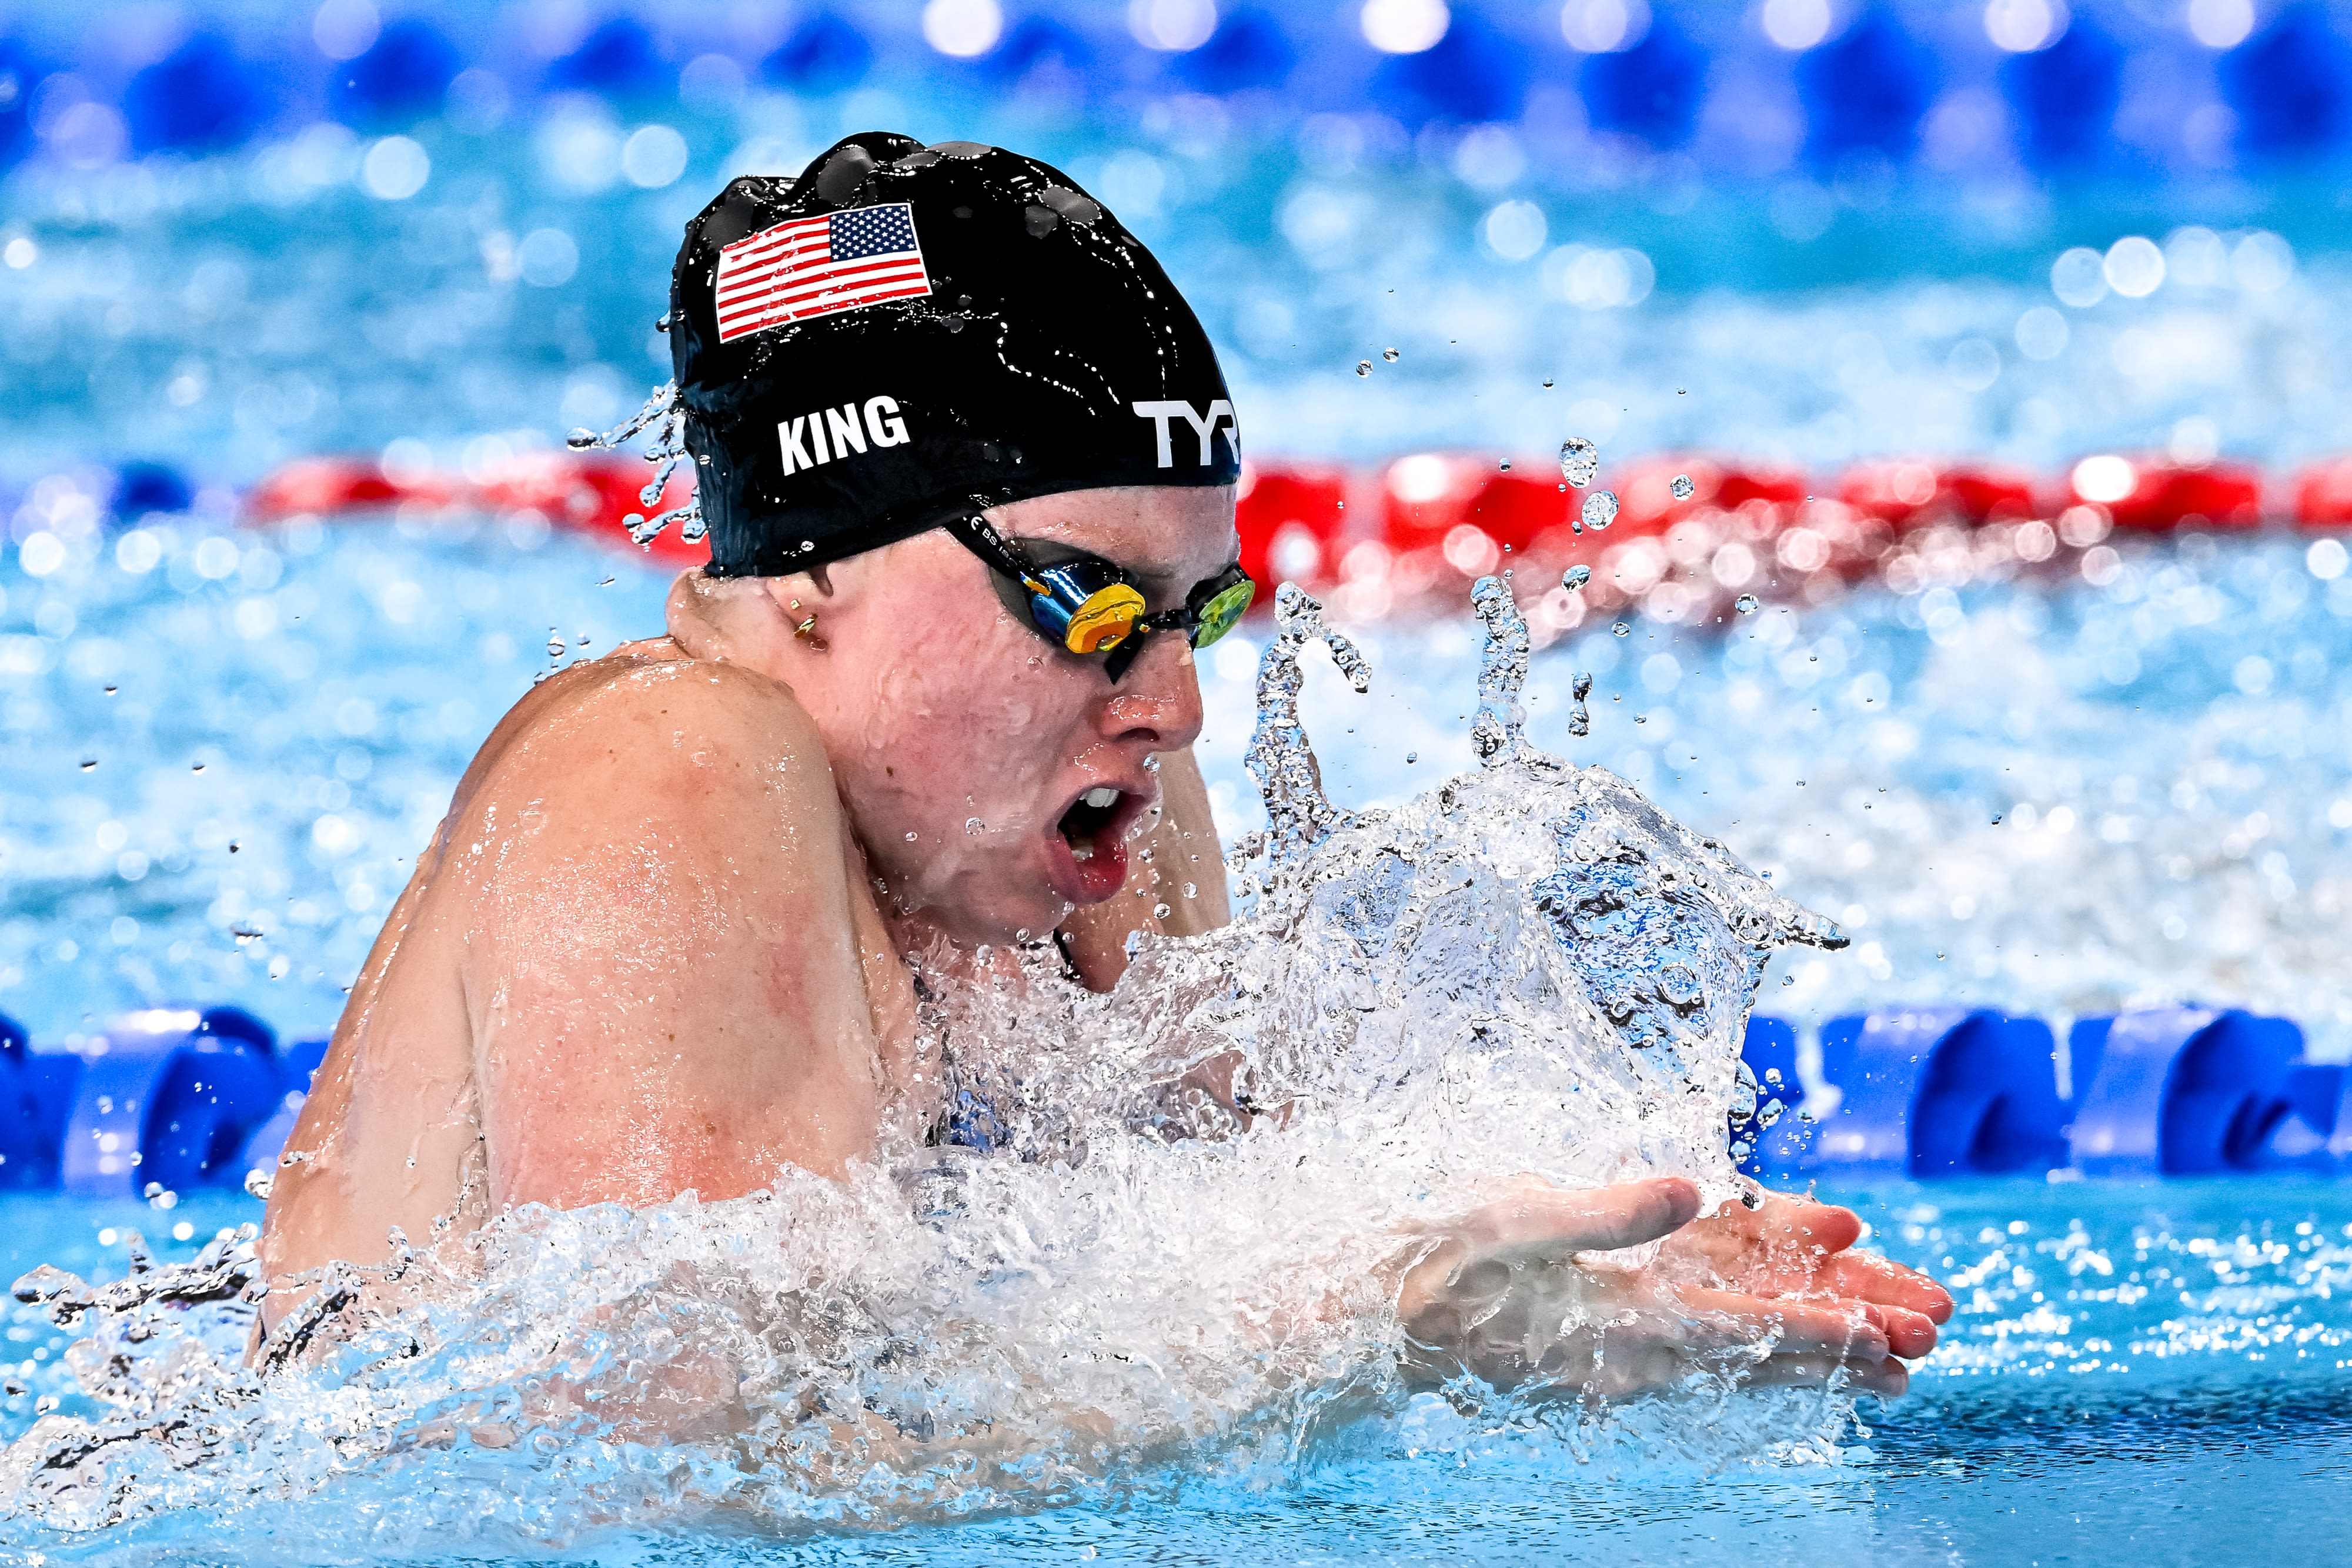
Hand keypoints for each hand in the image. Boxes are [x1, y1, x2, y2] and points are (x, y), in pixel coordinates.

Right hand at [1392, 1176, 1919, 1402]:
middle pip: (1761, 1340)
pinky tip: (1800, 1301)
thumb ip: (1604, 1211)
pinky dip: (1762, 1314)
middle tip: (1932, 1337)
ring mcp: (1626, 1344)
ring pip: (1743, 1336)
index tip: (1882, 1338)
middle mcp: (1635, 1344)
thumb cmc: (1436, 1261)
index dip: (1813, 1331)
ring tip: (1899, 1346)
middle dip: (1848, 1336)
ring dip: (1821, 1335)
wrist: (1382, 1314)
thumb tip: (1690, 1190)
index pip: (1737, 1329)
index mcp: (1616, 1319)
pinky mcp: (1614, 1329)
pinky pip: (1706, 1324)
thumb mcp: (1510, 1219)